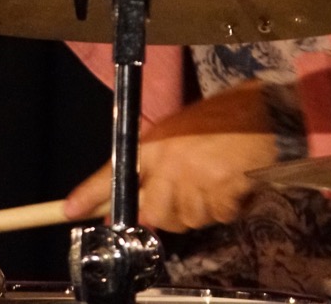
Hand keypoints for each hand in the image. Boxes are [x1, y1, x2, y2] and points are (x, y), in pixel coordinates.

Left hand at [62, 80, 279, 232]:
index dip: (90, 195)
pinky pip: (219, 216)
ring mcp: (197, 176)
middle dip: (169, 213)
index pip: (114, 173)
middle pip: (154, 214)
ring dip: (203, 209)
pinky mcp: (224, 188)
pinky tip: (232, 183)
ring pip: (188, 220)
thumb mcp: (175, 134)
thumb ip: (152, 167)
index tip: (70, 210)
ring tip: (214, 180)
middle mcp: (171, 161)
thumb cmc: (219, 120)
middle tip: (187, 193)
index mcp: (156, 144)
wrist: (261, 109)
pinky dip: (228, 207)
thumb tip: (132, 204)